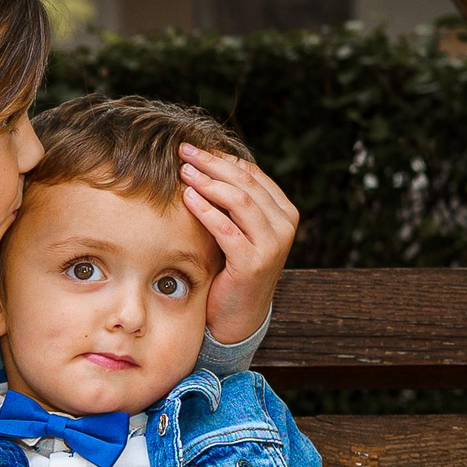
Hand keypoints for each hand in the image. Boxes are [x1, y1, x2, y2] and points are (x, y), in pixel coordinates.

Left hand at [182, 143, 300, 346]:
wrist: (238, 316)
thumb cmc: (233, 268)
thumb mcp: (241, 230)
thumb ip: (237, 202)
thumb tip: (206, 161)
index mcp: (284, 212)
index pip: (252, 174)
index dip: (221, 158)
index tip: (194, 149)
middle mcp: (284, 226)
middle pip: (245, 182)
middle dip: (211, 163)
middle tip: (183, 152)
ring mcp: (272, 245)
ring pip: (238, 200)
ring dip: (207, 182)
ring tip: (182, 172)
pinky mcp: (253, 263)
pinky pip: (225, 228)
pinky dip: (205, 210)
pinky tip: (187, 198)